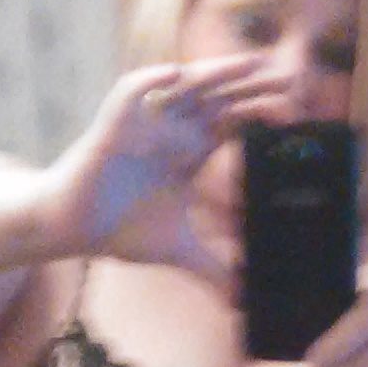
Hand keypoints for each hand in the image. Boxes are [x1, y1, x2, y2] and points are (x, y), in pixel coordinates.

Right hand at [38, 54, 294, 261]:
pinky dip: (150, 80)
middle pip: (217, 96)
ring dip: (215, 71)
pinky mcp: (114, 123)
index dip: (260, 110)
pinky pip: (132, 91)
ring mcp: (143, 122)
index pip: (233, 120)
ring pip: (183, 85)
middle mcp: (171, 130)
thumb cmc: (121, 230)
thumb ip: (215, 271)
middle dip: (251, 83)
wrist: (74, 229)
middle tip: (288, 74)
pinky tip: (174, 75)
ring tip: (250, 63)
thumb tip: (243, 303)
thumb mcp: (182, 251)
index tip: (293, 110)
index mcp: (190, 151)